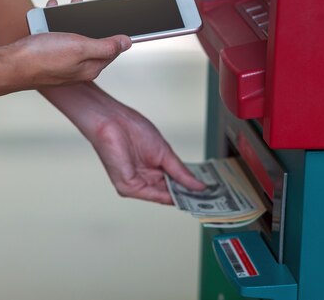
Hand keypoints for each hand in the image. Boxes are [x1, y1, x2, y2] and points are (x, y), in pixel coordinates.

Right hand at [0, 0, 130, 94]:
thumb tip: (127, 42)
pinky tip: (47, 15)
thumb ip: (106, 45)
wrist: (8, 66)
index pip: (112, 50)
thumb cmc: (42, 58)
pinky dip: (52, 25)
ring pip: (71, 37)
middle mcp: (77, 68)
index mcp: (90, 67)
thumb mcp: (80, 47)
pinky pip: (54, 38)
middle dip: (88, 21)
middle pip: (90, 41)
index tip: (115, 17)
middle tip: (82, 4)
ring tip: (62, 5)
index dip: (115, 33)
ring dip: (68, 20)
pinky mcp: (46, 58)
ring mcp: (61, 64)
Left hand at [42, 82, 205, 204]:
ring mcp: (135, 184)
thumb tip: (198, 185)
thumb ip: (180, 172)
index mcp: (151, 170)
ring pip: (163, 197)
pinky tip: (185, 196)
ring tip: (204, 201)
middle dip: (189, 197)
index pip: (174, 185)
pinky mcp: (127, 186)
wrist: (112, 120)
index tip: (209, 194)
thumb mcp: (164, 152)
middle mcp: (143, 180)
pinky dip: (170, 196)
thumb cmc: (132, 128)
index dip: (191, 189)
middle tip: (211, 202)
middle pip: (170, 193)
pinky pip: (153, 195)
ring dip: (183, 199)